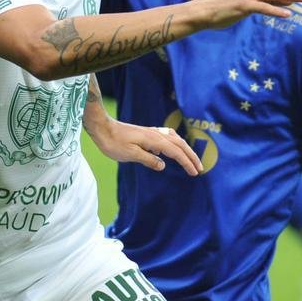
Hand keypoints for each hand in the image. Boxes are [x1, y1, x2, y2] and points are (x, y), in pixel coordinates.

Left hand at [87, 119, 201, 175]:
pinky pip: (167, 138)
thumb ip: (148, 160)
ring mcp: (152, 132)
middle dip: (191, 156)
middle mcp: (156, 135)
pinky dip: (175, 144)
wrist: (102, 127)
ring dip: (184, 149)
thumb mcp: (130, 155)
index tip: (194, 173)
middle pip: (180, 144)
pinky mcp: (147, 133)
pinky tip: (170, 150)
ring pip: (175, 139)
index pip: (176, 152)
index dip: (187, 163)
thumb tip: (163, 165)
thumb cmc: (113, 142)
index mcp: (154, 140)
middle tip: (199, 168)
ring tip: (190, 159)